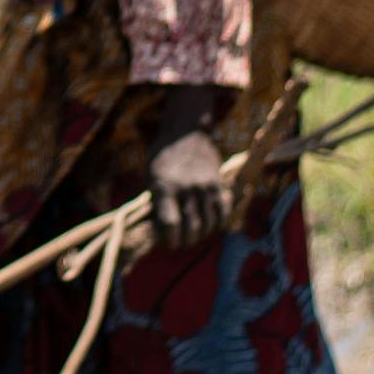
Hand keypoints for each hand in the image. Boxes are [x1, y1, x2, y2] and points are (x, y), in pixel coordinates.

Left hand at [144, 130, 230, 250]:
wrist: (185, 130)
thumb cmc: (162, 156)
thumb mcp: (151, 175)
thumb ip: (156, 201)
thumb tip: (159, 230)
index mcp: (164, 187)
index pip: (169, 224)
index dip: (168, 240)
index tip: (167, 243)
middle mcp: (186, 188)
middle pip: (190, 228)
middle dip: (185, 241)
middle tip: (180, 243)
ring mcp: (205, 186)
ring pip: (207, 224)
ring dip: (200, 235)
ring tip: (193, 235)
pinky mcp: (218, 184)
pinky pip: (223, 213)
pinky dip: (217, 224)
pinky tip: (209, 225)